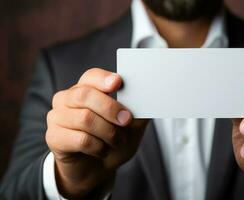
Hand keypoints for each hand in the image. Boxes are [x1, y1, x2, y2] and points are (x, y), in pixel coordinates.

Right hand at [46, 68, 147, 197]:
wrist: (97, 170)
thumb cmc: (113, 142)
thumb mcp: (131, 126)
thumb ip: (138, 110)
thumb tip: (150, 97)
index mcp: (86, 89)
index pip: (91, 76)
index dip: (103, 79)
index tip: (118, 83)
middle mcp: (67, 99)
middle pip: (85, 95)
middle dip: (111, 108)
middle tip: (126, 120)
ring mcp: (57, 117)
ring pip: (85, 118)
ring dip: (108, 133)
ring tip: (116, 141)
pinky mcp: (54, 137)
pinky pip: (80, 139)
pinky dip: (98, 147)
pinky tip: (102, 151)